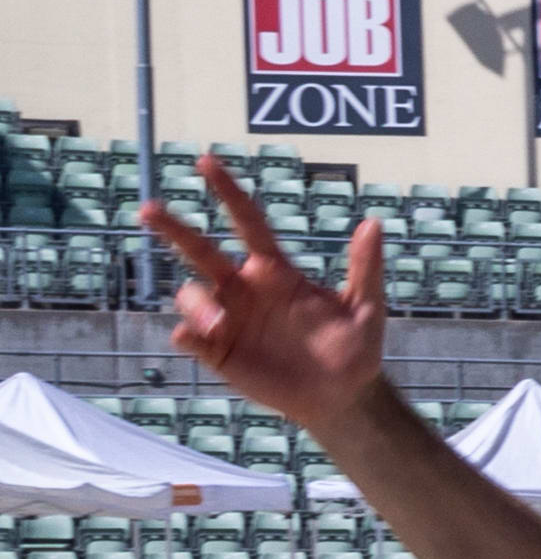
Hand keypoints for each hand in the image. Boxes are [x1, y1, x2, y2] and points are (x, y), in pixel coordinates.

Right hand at [139, 157, 391, 437]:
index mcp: (274, 271)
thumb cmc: (354, 348)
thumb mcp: (365, 308)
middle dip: (173, 228)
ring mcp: (227, 319)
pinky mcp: (219, 352)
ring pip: (192, 296)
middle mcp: (242, 288)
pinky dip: (186, 334)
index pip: (246, 222)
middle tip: (148, 209)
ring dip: (198, 304)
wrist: (342, 396)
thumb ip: (365, 267)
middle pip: (199, 250)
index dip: (228, 191)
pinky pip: (191, 338)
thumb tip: (374, 223)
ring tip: (217, 323)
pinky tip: (190, 336)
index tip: (206, 161)